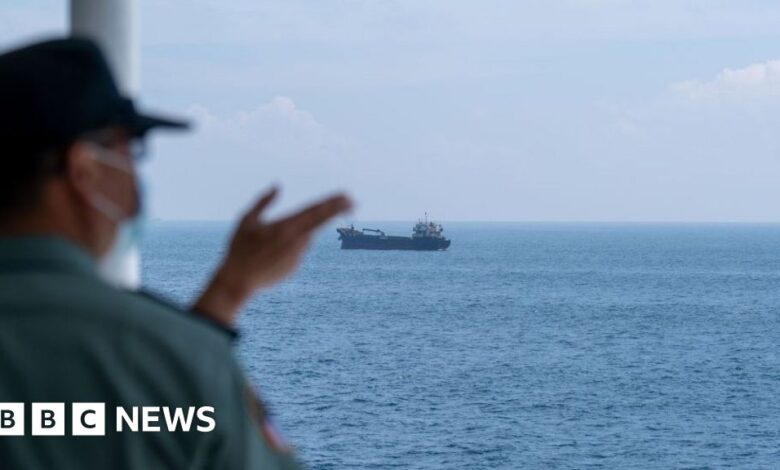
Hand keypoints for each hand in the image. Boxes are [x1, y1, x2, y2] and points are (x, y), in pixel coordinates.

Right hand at [193, 187, 351, 325]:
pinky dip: (284, 251)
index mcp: (286, 225)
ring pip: (303, 239)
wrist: (237, 280)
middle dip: (338, 210)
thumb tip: (278, 186)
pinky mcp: (295, 267)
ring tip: (267, 245)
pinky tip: (266, 257)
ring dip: (292, 236)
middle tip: (352, 203)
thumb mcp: (247, 220)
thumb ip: (263, 202)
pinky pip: (294, 253)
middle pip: (321, 222)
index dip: (332, 203)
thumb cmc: (239, 247)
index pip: (315, 211)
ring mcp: (298, 256)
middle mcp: (296, 240)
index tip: (346, 196)